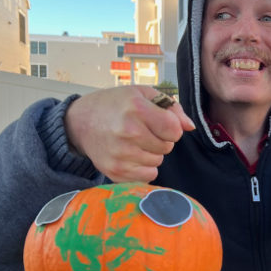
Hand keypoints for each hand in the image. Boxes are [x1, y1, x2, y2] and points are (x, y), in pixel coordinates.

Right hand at [65, 86, 194, 181]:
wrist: (81, 122)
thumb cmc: (117, 105)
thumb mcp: (143, 94)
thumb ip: (172, 107)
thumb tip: (189, 127)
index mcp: (137, 109)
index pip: (174, 130)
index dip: (171, 127)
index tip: (160, 123)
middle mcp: (128, 132)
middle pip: (167, 147)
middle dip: (161, 140)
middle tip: (143, 132)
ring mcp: (120, 154)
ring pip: (158, 162)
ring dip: (151, 154)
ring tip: (134, 142)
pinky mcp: (115, 171)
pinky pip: (147, 176)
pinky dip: (144, 168)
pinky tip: (131, 155)